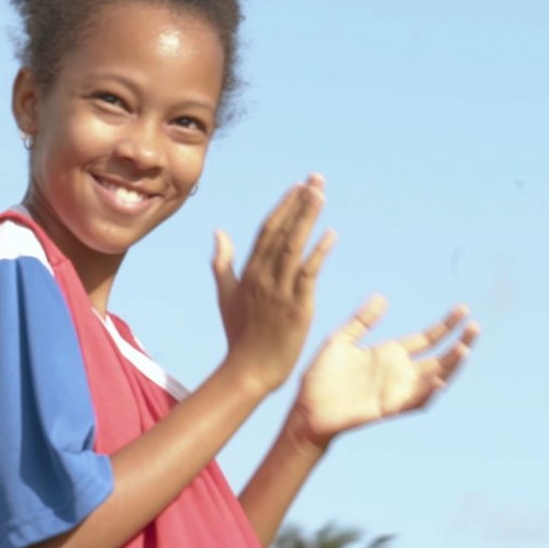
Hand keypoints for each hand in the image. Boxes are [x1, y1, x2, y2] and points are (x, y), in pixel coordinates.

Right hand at [212, 175, 336, 391]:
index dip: (284, 206)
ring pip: (293, 246)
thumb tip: (218, 232)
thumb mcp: (225, 294)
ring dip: (307, 218)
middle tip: (315, 178)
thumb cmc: (239, 334)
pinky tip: (330, 234)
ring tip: (320, 193)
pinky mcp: (296, 307)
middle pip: (281, 231)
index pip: (268, 230)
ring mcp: (279, 290)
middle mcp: (263, 276)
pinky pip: (307, 274)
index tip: (299, 186)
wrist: (248, 369)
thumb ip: (222, 262)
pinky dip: (317, 253)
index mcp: (249, 271)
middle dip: (299, 203)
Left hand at [293, 296, 479, 447]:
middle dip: (460, 343)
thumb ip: (362, 320)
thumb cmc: (321, 376)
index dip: (446, 325)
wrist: (306, 407)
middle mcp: (399, 372)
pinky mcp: (388, 408)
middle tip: (475, 327)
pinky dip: (428, 393)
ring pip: (436, 379)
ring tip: (466, 349)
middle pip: (440, 358)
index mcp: (389, 354)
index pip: (427, 338)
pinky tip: (439, 381)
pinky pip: (415, 402)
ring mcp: (396, 391)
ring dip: (452, 367)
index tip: (463, 309)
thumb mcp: (341, 340)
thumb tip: (382, 297)